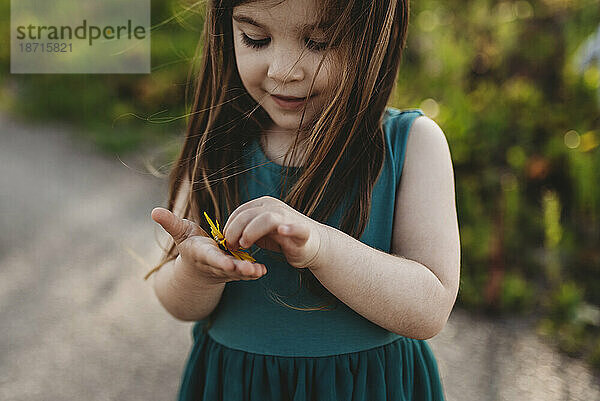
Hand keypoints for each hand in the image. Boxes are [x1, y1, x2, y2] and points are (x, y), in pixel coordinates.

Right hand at [151, 207, 266, 283]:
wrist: (197, 267)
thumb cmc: (190, 244)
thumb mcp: (180, 232)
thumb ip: (170, 223)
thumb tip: (154, 211)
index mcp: (201, 254)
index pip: (209, 257)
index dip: (218, 260)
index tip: (227, 263)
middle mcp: (213, 264)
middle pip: (226, 267)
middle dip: (237, 269)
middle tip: (250, 269)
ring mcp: (225, 270)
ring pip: (237, 273)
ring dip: (248, 272)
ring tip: (259, 271)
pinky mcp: (235, 271)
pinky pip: (245, 273)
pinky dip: (254, 272)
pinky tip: (263, 270)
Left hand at [222, 196, 324, 269]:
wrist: (314, 245)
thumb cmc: (284, 239)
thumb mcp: (260, 231)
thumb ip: (246, 229)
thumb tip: (226, 235)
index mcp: (263, 205)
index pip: (240, 211)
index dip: (229, 226)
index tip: (226, 242)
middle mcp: (275, 207)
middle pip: (248, 214)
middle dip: (235, 231)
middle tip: (231, 246)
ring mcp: (288, 217)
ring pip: (266, 218)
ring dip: (251, 231)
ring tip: (245, 245)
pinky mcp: (302, 230)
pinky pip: (295, 227)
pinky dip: (288, 228)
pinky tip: (282, 231)